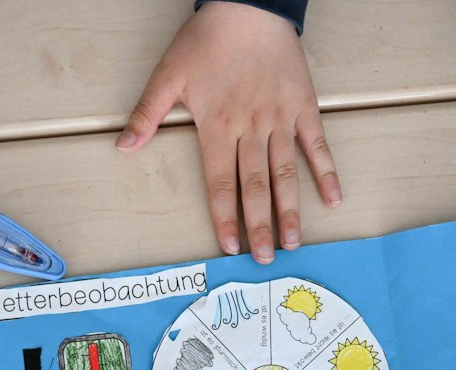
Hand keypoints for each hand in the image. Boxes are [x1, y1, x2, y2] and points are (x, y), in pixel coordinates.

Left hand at [119, 2, 340, 263]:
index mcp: (217, 126)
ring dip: (290, 210)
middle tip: (264, 259)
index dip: (225, 217)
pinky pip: (317, 145)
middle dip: (259, 225)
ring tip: (293, 242)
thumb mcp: (168, 74)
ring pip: (286, 173)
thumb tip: (123, 147)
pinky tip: (332, 200)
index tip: (230, 246)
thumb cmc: (207, 40)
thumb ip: (147, 114)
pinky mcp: (303, 107)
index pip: (220, 183)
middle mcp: (251, 129)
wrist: (249, 5)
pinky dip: (326, 172)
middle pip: (255, 186)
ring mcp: (280, 119)